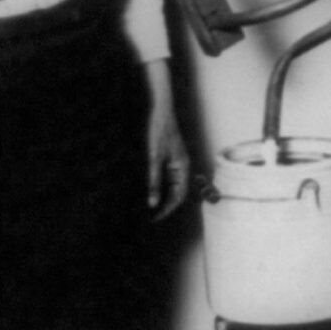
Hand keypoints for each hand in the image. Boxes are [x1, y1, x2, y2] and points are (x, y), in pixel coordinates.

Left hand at [143, 59, 189, 220]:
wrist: (161, 111)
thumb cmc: (159, 132)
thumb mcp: (154, 158)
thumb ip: (154, 181)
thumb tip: (152, 202)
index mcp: (183, 168)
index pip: (178, 196)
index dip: (167, 209)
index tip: (154, 218)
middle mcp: (182, 166)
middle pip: (177, 193)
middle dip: (165, 205)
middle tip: (149, 216)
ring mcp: (176, 162)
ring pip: (172, 186)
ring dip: (162, 196)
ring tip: (147, 206)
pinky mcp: (169, 157)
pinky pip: (167, 177)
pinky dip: (158, 186)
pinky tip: (147, 189)